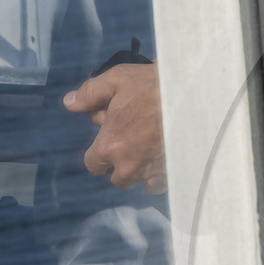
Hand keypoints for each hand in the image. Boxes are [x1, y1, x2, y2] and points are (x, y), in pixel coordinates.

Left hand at [62, 64, 167, 193]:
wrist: (194, 96)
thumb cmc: (152, 86)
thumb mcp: (116, 80)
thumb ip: (90, 94)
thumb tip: (69, 103)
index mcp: (109, 147)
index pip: (93, 165)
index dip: (100, 154)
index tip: (111, 139)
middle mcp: (128, 167)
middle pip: (118, 179)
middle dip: (122, 165)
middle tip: (134, 143)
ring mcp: (152, 173)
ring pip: (142, 184)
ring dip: (143, 172)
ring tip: (152, 152)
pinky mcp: (173, 174)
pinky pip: (163, 184)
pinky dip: (162, 175)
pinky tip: (167, 157)